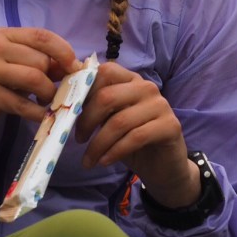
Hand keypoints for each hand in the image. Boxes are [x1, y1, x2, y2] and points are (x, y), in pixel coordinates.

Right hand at [0, 27, 77, 136]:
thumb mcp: (12, 65)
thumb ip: (40, 62)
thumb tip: (74, 67)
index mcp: (3, 35)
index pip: (42, 35)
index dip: (64, 51)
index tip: (76, 66)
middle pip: (40, 59)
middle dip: (54, 78)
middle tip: (56, 91)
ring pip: (34, 78)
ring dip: (48, 94)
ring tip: (48, 102)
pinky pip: (21, 103)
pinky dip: (37, 112)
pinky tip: (42, 116)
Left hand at [74, 62, 200, 207]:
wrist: (163, 165)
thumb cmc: (132, 142)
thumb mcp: (111, 121)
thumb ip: (97, 109)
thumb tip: (66, 105)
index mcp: (131, 80)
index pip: (105, 72)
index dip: (84, 91)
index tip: (72, 114)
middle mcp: (147, 88)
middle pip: (107, 97)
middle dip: (86, 121)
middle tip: (78, 140)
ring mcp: (161, 105)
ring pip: (119, 121)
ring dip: (98, 144)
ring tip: (88, 160)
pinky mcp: (170, 126)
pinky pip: (135, 137)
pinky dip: (115, 151)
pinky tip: (105, 161)